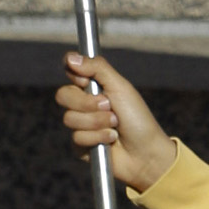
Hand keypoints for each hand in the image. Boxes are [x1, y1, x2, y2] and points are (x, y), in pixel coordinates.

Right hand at [54, 51, 176, 192]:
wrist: (146, 151)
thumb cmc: (137, 117)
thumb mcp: (120, 87)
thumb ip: (97, 68)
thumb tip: (71, 57)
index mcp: (92, 86)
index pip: (70, 70)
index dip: (76, 75)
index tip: (88, 81)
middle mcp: (83, 104)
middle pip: (63, 95)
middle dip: (87, 103)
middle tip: (108, 106)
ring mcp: (80, 124)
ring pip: (70, 119)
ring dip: (97, 122)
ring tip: (115, 125)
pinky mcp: (80, 145)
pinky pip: (77, 138)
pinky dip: (98, 138)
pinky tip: (111, 140)